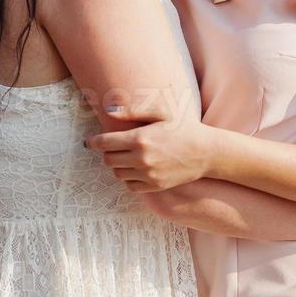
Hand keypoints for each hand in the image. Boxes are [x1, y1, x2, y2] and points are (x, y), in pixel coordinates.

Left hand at [84, 107, 213, 192]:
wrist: (206, 152)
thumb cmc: (183, 128)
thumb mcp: (160, 113)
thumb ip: (133, 110)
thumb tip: (108, 111)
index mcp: (140, 138)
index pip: (104, 143)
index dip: (93, 142)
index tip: (90, 141)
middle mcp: (141, 159)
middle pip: (108, 160)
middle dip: (107, 153)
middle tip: (113, 147)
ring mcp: (148, 175)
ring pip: (117, 174)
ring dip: (117, 166)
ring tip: (126, 157)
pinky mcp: (154, 186)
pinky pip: (130, 186)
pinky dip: (129, 178)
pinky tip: (136, 169)